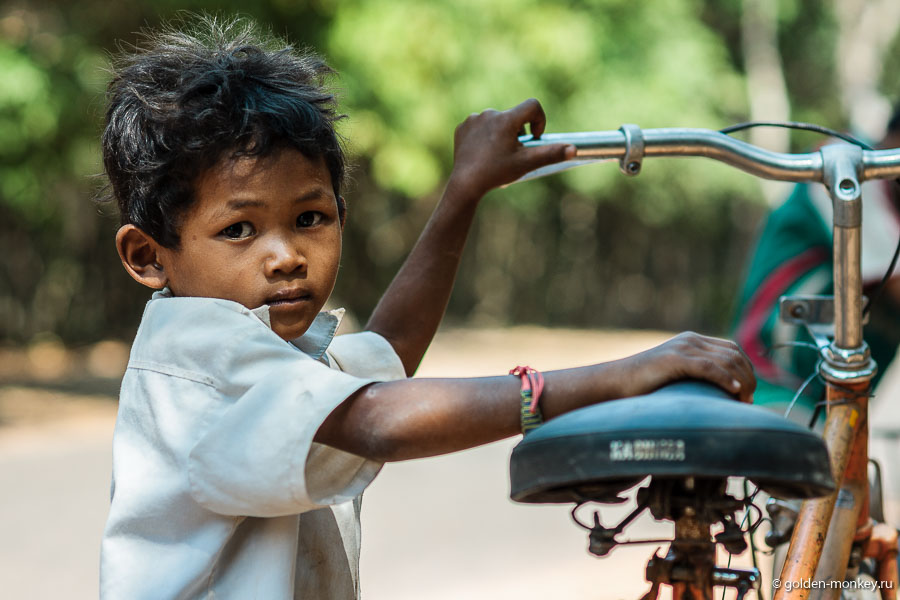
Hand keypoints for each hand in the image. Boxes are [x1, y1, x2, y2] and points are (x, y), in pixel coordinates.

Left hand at [448, 98, 575, 200]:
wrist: (465, 184)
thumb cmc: (497, 173)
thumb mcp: (526, 163)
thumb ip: (551, 154)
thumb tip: (574, 149)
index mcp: (506, 119)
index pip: (532, 106)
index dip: (538, 121)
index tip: (533, 138)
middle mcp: (490, 114)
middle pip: (513, 117)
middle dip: (517, 132)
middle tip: (512, 153)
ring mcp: (473, 119)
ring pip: (496, 121)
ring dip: (500, 134)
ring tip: (496, 154)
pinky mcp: (463, 127)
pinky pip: (479, 126)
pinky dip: (484, 136)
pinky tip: (481, 152)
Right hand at [621, 332, 755, 402]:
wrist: (616, 382)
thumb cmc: (644, 385)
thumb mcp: (676, 375)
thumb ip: (695, 375)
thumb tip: (721, 394)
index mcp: (692, 341)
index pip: (732, 349)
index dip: (747, 369)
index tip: (749, 393)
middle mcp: (690, 340)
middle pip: (734, 354)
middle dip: (749, 377)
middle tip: (749, 401)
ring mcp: (682, 348)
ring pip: (726, 360)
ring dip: (742, 381)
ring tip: (744, 401)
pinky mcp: (674, 359)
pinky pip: (709, 367)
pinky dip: (726, 379)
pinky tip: (734, 391)